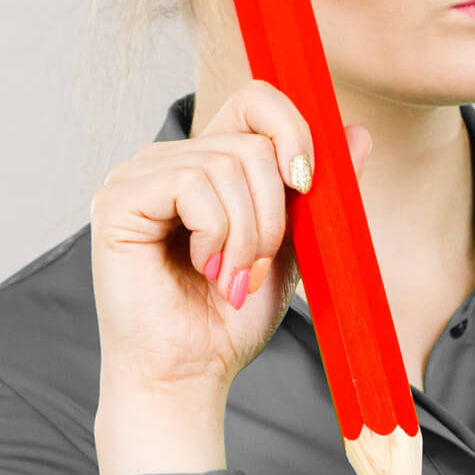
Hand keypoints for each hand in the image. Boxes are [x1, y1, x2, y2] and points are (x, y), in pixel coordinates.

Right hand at [89, 80, 372, 398]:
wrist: (190, 374)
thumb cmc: (230, 318)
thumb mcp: (294, 245)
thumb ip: (318, 191)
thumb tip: (356, 133)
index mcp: (206, 161)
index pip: (256, 99)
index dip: (293, 131)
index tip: (307, 185)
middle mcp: (167, 159)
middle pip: (252, 141)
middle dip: (275, 214)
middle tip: (256, 267)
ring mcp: (137, 175)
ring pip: (228, 165)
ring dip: (249, 234)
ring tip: (231, 276)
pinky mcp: (118, 199)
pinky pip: (192, 184)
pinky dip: (217, 234)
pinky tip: (204, 268)